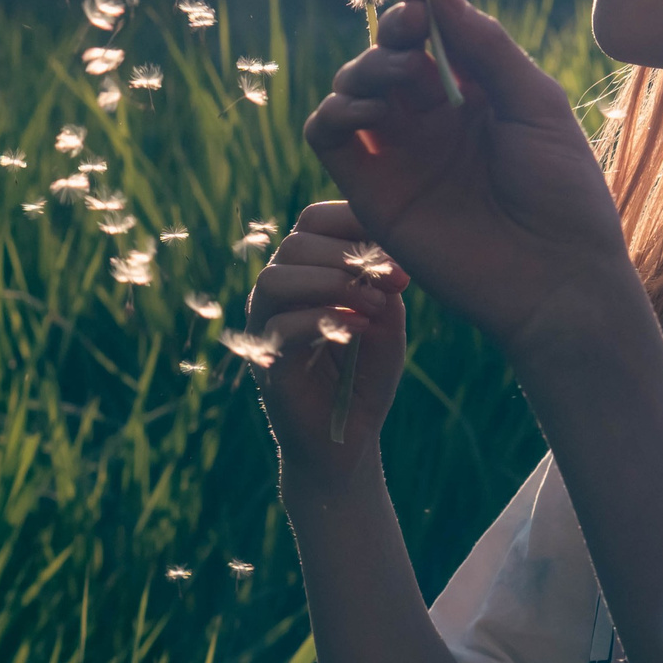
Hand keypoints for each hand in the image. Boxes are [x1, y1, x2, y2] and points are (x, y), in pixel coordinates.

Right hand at [251, 202, 410, 489]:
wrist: (347, 442)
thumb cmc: (366, 374)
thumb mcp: (387, 319)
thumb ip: (383, 283)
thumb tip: (385, 254)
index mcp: (305, 272)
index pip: (314, 221)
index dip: (352, 219)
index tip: (397, 241)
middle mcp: (278, 293)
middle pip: (295, 244)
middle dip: (349, 254)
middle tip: (396, 279)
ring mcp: (265, 327)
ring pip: (276, 279)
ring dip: (332, 283)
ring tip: (372, 303)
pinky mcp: (265, 364)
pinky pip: (280, 328)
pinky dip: (324, 320)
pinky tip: (361, 327)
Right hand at [304, 0, 634, 358]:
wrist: (559, 279)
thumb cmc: (563, 192)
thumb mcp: (536, 105)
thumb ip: (485, 47)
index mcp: (475, 95)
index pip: (431, 35)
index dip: (419, 3)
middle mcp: (431, 121)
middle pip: (388, 54)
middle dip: (394, 30)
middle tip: (413, 29)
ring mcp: (400, 155)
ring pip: (352, 87)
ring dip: (367, 66)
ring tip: (407, 76)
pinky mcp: (373, 192)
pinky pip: (329, 138)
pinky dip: (335, 110)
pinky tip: (371, 108)